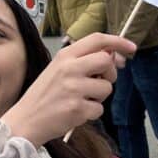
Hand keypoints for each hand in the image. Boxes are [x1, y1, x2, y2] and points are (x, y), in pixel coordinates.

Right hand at [1, 33, 135, 146]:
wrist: (27, 118)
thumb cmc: (44, 94)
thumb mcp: (58, 68)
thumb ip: (82, 61)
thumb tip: (113, 57)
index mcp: (65, 55)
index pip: (97, 39)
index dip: (117, 42)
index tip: (130, 48)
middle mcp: (69, 68)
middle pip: (106, 61)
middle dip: (110, 73)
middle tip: (100, 81)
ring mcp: (74, 88)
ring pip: (107, 88)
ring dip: (99, 96)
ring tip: (81, 99)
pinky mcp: (77, 108)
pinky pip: (100, 108)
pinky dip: (92, 112)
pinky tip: (77, 111)